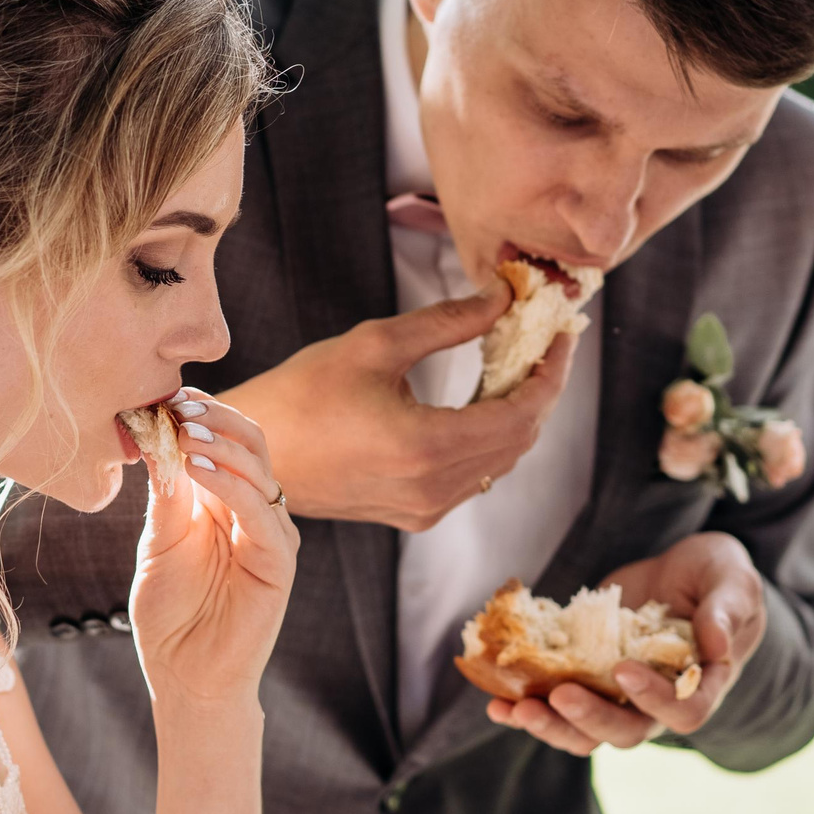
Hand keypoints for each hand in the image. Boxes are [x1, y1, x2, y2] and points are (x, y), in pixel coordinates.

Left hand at [127, 390, 301, 707]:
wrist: (184, 678)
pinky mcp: (280, 561)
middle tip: (177, 403)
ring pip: (259, 467)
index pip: (224, 439)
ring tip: (184, 431)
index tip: (164, 393)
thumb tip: (158, 432)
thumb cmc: (170, 614)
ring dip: (220, 442)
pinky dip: (229, 483)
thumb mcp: (159, 540)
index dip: (200, 413)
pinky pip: (260, 510)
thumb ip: (167, 492)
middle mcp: (254, 510)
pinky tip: (196, 468)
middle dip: (214, 418)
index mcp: (225, 500)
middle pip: (250, 442)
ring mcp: (271, 533)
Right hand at [220, 285, 578, 530]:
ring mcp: (425, 509)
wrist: (251, 458)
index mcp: (428, 447)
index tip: (561, 333)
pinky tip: (481, 401)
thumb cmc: (300, 395)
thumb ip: (449, 322)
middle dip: (540, 388)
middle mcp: (434, 488)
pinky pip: (473, 477)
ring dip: (517, 414)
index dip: (552, 372)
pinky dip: (489, 438)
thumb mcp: (374, 345)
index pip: (523, 413)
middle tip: (544, 342)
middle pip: (520, 439)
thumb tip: (504, 298)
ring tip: (517, 365)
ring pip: (500, 461)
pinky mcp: (414, 515)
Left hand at [486, 533, 766, 756]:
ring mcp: (619, 698)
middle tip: (559, 695)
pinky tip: (497, 704)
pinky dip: (526, 710)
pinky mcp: (587, 681)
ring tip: (516, 709)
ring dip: (550, 726)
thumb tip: (717, 644)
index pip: (684, 711)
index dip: (655, 700)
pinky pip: (556, 709)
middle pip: (626, 732)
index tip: (624, 670)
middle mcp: (659, 703)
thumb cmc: (716, 577)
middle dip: (590, 718)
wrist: (683, 573)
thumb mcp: (732, 580)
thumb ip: (728, 608)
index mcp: (703, 684)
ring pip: (585, 733)